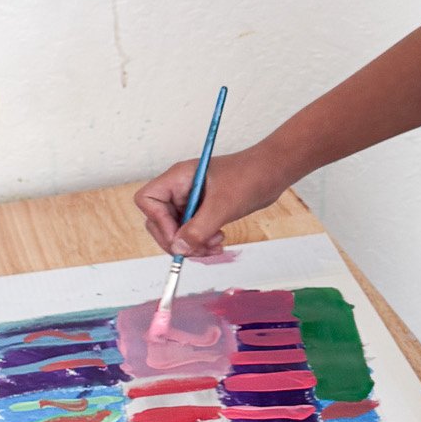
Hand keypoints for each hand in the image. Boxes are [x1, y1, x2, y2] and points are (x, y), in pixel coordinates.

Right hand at [134, 142, 293, 257]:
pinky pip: (191, 232)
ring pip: (176, 230)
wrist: (273, 172)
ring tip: (214, 245)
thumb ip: (198, 229)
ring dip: (191, 244)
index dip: (159, 222)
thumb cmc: (249, 176)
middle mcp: (179, 188)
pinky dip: (201, 242)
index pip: (148, 200)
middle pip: (158, 220)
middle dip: (177, 239)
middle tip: (197, 249)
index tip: (179, 237)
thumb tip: (179, 248)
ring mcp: (190, 200)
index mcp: (177, 178)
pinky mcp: (202, 209)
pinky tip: (217, 242)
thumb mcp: (222, 205)